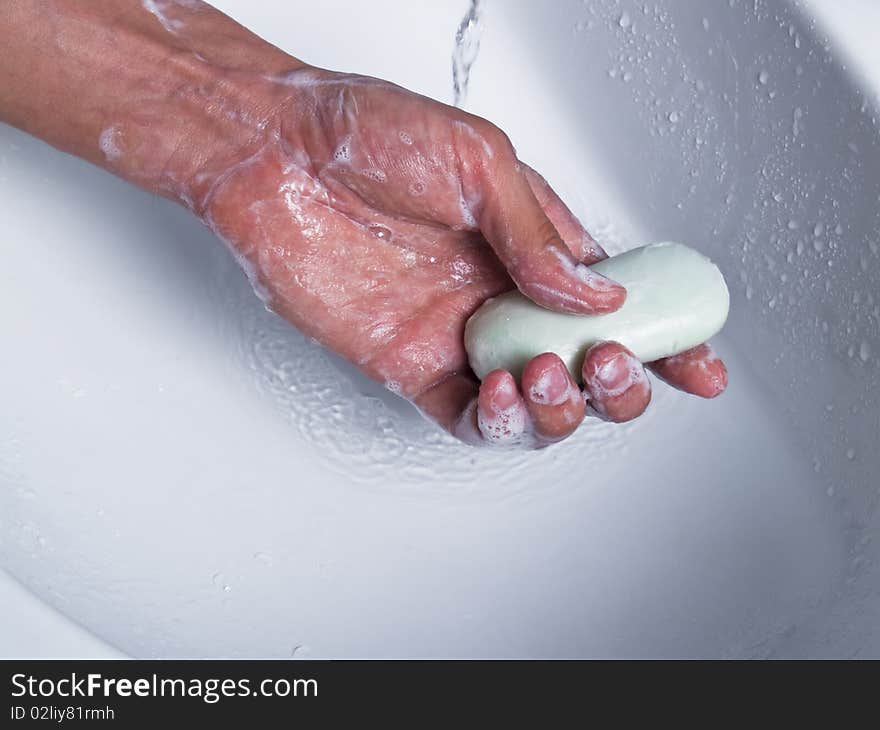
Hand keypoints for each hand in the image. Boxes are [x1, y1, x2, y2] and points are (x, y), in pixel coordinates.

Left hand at [194, 66, 726, 446]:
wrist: (273, 156)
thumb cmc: (365, 133)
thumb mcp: (477, 162)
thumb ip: (539, 238)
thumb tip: (597, 297)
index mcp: (532, 244)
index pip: (614, 303)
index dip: (666, 336)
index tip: (700, 362)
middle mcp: (503, 295)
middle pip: (586, 365)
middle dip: (621, 381)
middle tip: (616, 362)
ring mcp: (460, 335)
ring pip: (537, 404)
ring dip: (563, 406)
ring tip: (552, 370)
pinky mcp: (411, 365)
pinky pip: (469, 418)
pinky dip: (501, 421)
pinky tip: (505, 391)